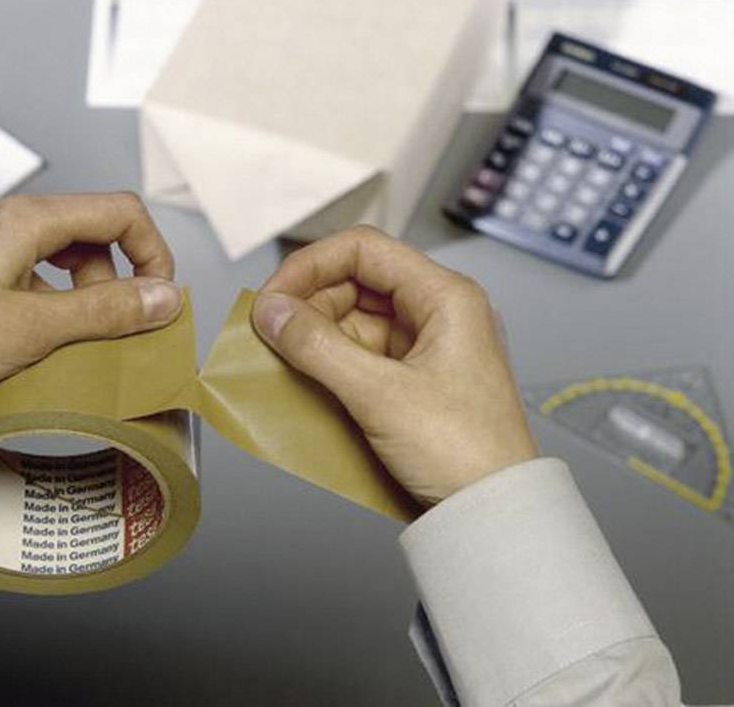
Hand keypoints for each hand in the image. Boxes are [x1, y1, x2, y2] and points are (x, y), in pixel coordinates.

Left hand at [0, 193, 181, 393]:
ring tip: (59, 337)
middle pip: (87, 230)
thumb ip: (109, 310)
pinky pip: (20, 261)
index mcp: (23, 218)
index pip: (119, 212)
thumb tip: (166, 298)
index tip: (156, 299)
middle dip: (109, 279)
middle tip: (104, 330)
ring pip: (54, 247)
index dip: (151, 252)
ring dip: (75, 289)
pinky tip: (26, 329)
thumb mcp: (38, 329)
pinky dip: (41, 291)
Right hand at [252, 226, 536, 507]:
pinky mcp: (413, 380)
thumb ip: (318, 347)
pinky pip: (360, 355)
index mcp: (445, 297)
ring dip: (316, 335)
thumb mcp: (379, 394)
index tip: (274, 296)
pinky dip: (330, 362)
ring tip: (285, 358)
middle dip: (309, 304)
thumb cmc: (464, 452)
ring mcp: (425, 348)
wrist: (492, 514)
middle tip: (271, 332)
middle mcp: (437, 313)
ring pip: (353, 320)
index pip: (363, 251)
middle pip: (355, 282)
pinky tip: (306, 378)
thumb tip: (272, 312)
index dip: (311, 266)